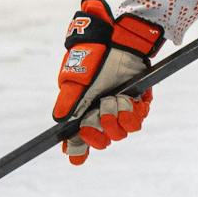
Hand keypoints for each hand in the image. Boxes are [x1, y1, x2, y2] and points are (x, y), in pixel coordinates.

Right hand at [53, 0, 162, 164]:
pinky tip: (125, 101)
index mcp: (82, 110)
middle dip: (97, 132)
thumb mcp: (76, 78)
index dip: (78, 149)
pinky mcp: (138, 103)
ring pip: (118, 134)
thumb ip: (69, 101)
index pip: (79, 138)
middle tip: (96, 114)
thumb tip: (59, 122)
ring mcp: (120, 110)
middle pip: (101, 141)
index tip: (76, 156)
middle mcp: (101, 113)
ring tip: (112, 99)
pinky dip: (129, 115)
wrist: (119, 40)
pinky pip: (136, 122)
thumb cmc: (94, 56)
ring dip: (113, 120)